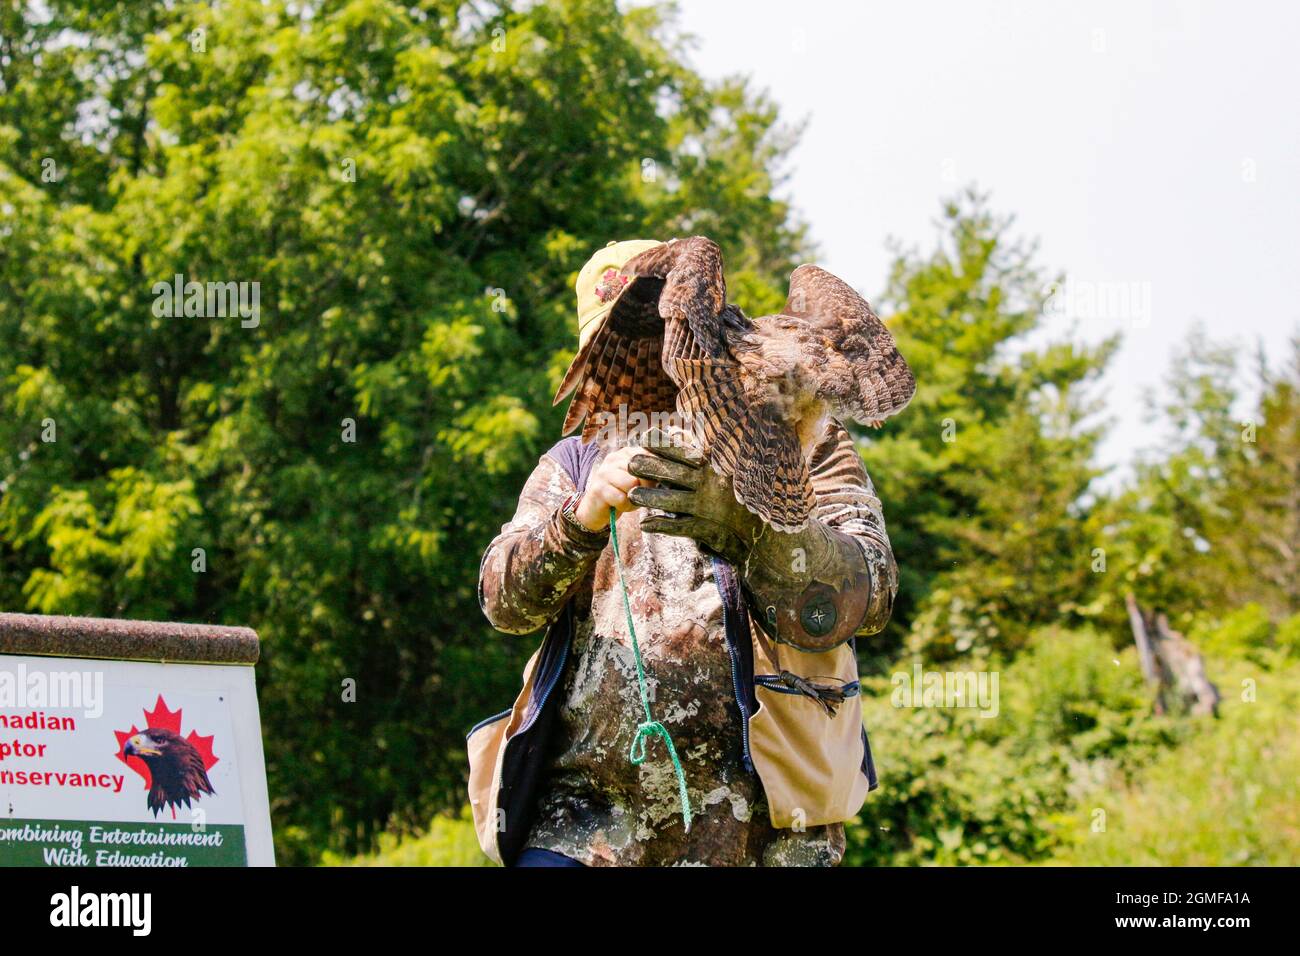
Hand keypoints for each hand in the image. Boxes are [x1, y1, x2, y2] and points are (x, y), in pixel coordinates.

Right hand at [573, 445, 650, 531]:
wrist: (596, 509)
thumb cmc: (622, 493)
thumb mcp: (639, 481)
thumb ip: (650, 473)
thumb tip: (667, 471)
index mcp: (626, 453)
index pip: (648, 454)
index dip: (654, 470)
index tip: (654, 481)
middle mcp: (613, 458)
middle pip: (641, 469)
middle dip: (645, 485)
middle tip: (637, 493)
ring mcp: (604, 472)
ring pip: (631, 483)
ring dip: (633, 497)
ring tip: (626, 499)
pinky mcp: (598, 488)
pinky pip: (621, 498)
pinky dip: (624, 506)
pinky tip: (618, 505)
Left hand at [625, 428, 761, 564]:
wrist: (766, 533)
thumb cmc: (749, 498)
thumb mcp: (735, 472)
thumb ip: (715, 456)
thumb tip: (692, 436)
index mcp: (716, 467)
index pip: (685, 453)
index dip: (663, 445)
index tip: (645, 438)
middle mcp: (711, 485)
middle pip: (673, 474)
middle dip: (649, 468)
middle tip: (629, 463)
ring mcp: (708, 508)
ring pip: (671, 500)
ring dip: (650, 498)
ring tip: (631, 496)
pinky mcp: (708, 530)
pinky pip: (679, 527)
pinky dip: (661, 526)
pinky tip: (645, 525)